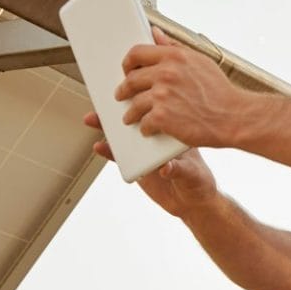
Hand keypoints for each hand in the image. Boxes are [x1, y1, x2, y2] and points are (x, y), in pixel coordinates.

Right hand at [82, 110, 219, 218]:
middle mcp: (157, 136)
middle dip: (119, 107)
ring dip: (107, 126)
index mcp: (172, 130)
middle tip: (104, 99)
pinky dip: (108, 151)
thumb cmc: (199, 180)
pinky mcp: (136, 163)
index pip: (155, 110)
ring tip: (92, 119)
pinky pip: (118, 155)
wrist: (193, 201)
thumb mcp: (191, 173)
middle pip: (136, 117)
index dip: (142, 98)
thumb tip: (166, 168)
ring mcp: (145, 149)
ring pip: (123, 134)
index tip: (128, 88)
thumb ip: (177, 170)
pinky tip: (99, 146)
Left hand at [112, 27, 256, 148]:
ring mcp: (162, 95)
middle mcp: (166, 73)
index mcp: (174, 56)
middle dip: (124, 90)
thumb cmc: (220, 91)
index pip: (136, 53)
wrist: (233, 117)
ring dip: (131, 113)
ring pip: (134, 104)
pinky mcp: (162, 117)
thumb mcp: (199, 61)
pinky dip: (145, 128)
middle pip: (131, 79)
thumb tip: (155, 33)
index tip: (127, 70)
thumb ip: (174, 47)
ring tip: (131, 117)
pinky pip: (144, 122)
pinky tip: (148, 129)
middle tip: (123, 95)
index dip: (127, 63)